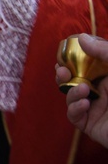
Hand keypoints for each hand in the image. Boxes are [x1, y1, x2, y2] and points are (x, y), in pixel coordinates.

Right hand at [55, 33, 107, 148]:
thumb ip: (105, 51)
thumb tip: (82, 38)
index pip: (88, 63)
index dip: (74, 57)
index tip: (66, 51)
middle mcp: (103, 90)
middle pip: (74, 79)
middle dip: (64, 74)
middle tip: (61, 70)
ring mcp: (96, 108)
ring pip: (71, 96)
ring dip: (70, 91)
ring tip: (82, 89)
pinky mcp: (91, 125)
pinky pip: (74, 116)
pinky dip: (74, 108)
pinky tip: (85, 104)